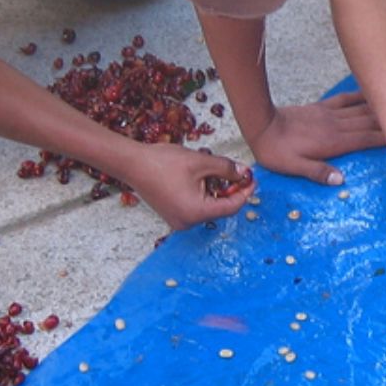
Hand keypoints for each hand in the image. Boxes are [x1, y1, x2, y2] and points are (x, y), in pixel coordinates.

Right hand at [123, 143, 254, 229]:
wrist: (133, 164)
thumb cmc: (164, 162)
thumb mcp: (202, 162)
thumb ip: (227, 169)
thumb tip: (244, 173)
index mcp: (196, 212)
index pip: (231, 207)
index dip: (244, 193)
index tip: (252, 180)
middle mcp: (187, 223)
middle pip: (220, 209)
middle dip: (231, 191)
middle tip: (239, 173)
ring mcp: (178, 221)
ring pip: (209, 208)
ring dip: (217, 192)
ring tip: (215, 172)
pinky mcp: (172, 216)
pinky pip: (196, 208)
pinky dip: (204, 195)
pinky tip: (201, 179)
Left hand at [249, 92, 385, 185]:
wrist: (262, 125)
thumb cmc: (277, 151)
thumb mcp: (294, 167)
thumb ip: (317, 172)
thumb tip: (340, 180)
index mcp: (333, 142)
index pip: (366, 139)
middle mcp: (337, 126)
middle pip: (369, 123)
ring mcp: (330, 115)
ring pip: (361, 110)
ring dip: (380, 108)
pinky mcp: (322, 107)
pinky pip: (345, 100)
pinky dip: (359, 97)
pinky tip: (369, 94)